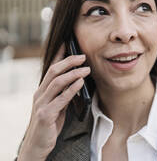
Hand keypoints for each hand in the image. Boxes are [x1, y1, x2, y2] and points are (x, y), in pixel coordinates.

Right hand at [17, 44, 90, 160]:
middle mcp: (40, 94)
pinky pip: (61, 98)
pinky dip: (72, 89)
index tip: (68, 43)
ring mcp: (41, 104)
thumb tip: (78, 82)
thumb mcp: (57, 106)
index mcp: (42, 91)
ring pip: (57, 82)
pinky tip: (80, 83)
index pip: (51, 68)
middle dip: (69, 61)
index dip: (59, 55)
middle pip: (54, 71)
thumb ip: (64, 94)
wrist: (37, 145)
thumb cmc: (49, 125)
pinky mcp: (46, 115)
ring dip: (73, 73)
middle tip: (83, 55)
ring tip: (86, 68)